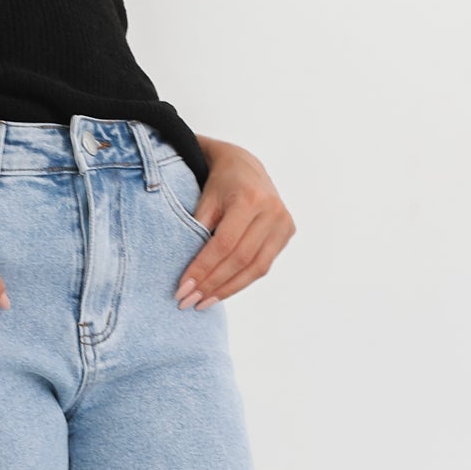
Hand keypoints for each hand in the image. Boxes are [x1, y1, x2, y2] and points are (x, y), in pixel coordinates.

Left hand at [175, 142, 295, 308]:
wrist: (245, 166)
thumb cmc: (219, 183)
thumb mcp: (203, 199)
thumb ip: (197, 230)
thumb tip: (189, 274)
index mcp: (249, 199)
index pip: (224, 243)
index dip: (203, 269)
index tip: (183, 288)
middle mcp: (272, 211)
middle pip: (240, 259)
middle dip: (212, 284)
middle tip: (189, 302)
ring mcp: (284, 222)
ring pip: (255, 268)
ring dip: (227, 289)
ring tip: (203, 303)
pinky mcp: (287, 232)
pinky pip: (263, 265)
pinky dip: (241, 281)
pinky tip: (221, 291)